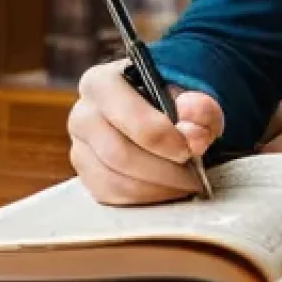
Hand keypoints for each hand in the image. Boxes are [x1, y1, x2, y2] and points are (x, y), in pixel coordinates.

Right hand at [67, 58, 223, 205]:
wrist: (160, 112)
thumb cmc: (170, 99)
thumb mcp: (191, 94)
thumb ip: (200, 108)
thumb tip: (194, 133)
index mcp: (102, 83)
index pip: (126, 114)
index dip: (160, 136)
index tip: (188, 148)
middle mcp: (83, 114)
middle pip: (118, 154)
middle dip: (163, 169)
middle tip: (194, 174)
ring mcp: (81, 148)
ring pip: (114, 181)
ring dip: (157, 188)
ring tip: (185, 183)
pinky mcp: (87, 176)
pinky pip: (111, 197)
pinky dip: (145, 199)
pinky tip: (168, 189)